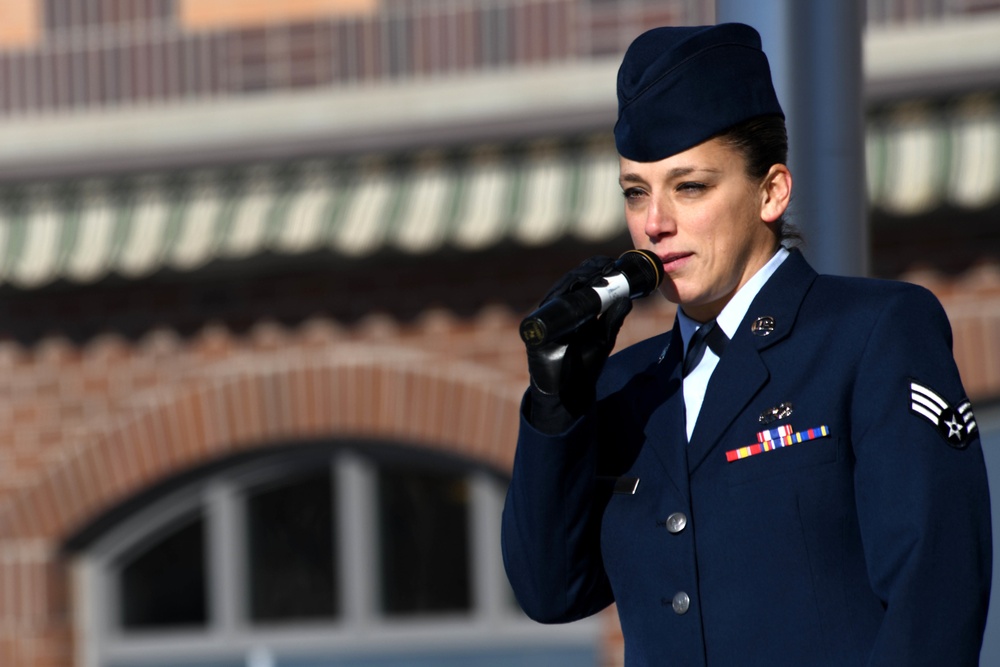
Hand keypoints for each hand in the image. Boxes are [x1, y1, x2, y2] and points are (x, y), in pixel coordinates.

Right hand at [525, 256, 632, 429]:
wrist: (570, 394)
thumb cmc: (584, 367)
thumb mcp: (603, 338)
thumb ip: (613, 319)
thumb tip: (628, 300)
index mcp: (572, 312)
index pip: (581, 285)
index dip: (594, 271)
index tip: (610, 263)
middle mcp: (557, 313)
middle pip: (569, 284)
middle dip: (586, 272)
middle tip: (605, 264)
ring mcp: (544, 321)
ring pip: (558, 292)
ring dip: (575, 280)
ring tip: (594, 273)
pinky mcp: (535, 332)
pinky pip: (546, 309)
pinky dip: (558, 296)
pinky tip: (571, 288)